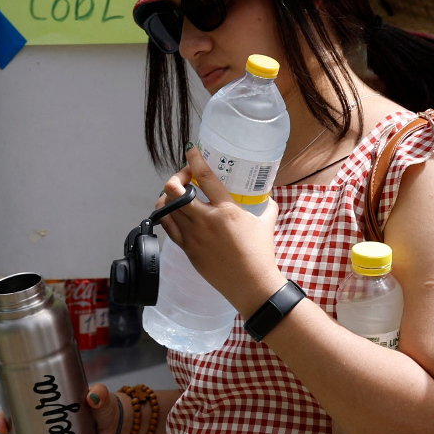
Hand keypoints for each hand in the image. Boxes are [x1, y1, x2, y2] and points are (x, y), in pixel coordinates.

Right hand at [0, 382, 124, 433]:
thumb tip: (94, 395)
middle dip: (1, 422)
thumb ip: (101, 395)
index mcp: (48, 398)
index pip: (21, 386)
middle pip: (11, 415)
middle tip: (3, 428)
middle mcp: (40, 414)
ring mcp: (42, 432)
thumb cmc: (104, 408)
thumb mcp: (103, 399)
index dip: (3, 382)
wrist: (112, 429)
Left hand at [155, 147, 284, 313]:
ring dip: (168, 197)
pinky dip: (166, 216)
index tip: (190, 149)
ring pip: (166, 209)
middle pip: (175, 191)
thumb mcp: (267, 223)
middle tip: (185, 179)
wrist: (250, 284)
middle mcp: (206, 220)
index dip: (193, 160)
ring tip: (175, 196)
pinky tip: (173, 213)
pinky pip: (168, 227)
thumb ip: (266, 205)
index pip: (205, 177)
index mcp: (227, 210)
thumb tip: (267, 194)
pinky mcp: (187, 250)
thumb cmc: (261, 254)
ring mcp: (193, 236)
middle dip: (176, 179)